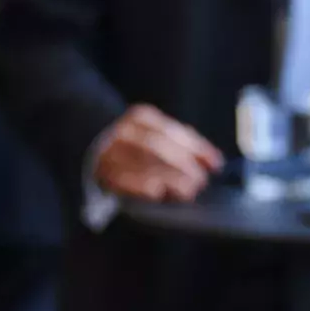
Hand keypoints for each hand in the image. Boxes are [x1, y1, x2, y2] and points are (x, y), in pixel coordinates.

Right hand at [94, 104, 222, 201]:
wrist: (94, 146)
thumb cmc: (137, 144)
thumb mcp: (158, 134)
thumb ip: (184, 144)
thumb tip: (213, 162)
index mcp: (141, 118)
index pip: (172, 131)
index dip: (197, 148)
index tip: (215, 164)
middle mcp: (124, 132)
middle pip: (156, 145)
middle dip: (182, 165)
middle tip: (200, 181)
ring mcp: (110, 152)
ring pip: (141, 163)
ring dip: (169, 178)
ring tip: (188, 190)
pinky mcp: (103, 174)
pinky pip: (125, 180)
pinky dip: (144, 186)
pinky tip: (158, 192)